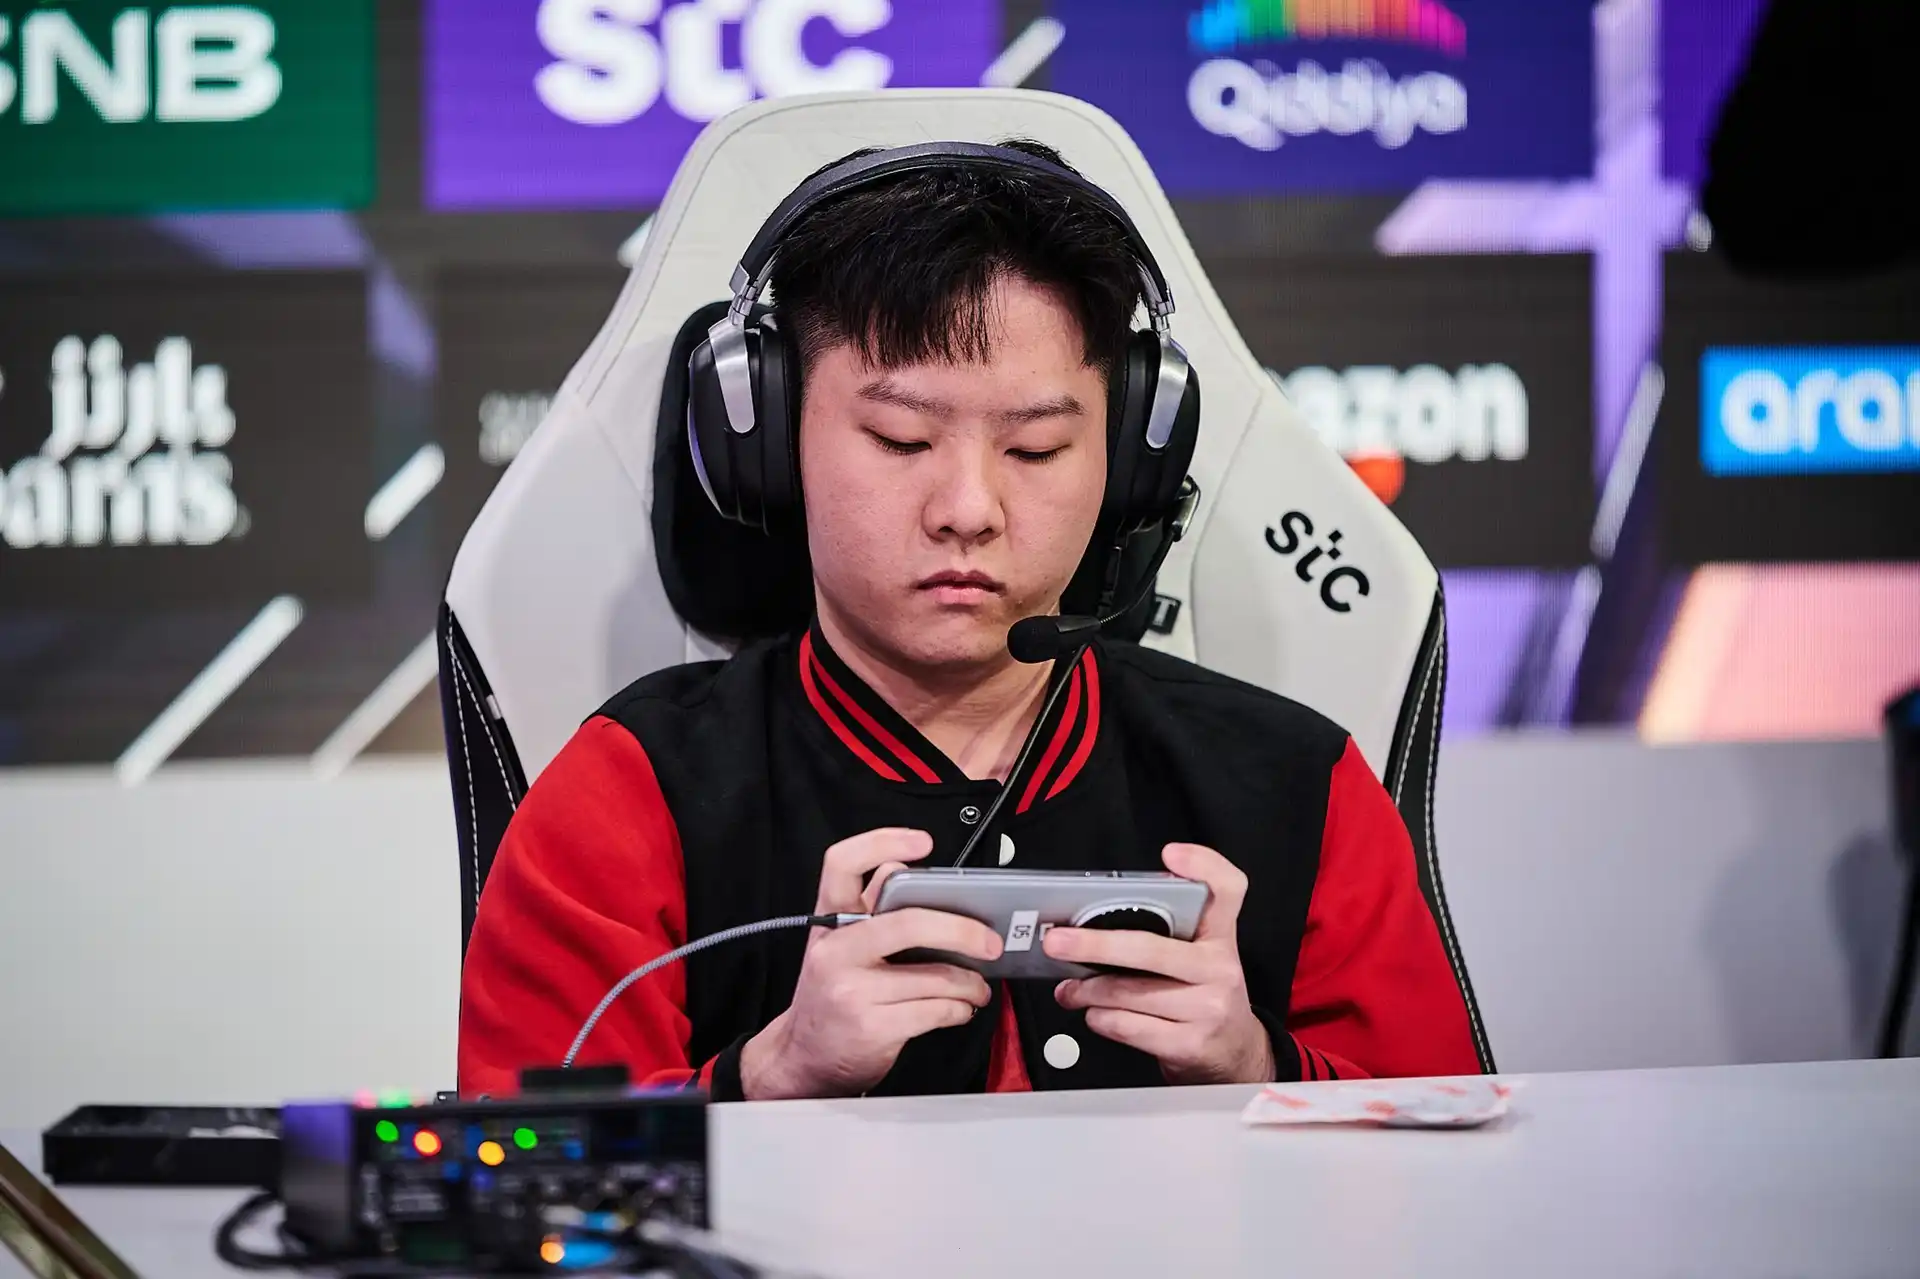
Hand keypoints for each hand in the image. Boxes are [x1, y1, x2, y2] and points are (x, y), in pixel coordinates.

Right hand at [739, 828, 1003, 1099]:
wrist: (804, 1058)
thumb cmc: (833, 994)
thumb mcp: (841, 944)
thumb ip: (871, 908)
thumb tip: (902, 867)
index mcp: (830, 922)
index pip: (841, 863)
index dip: (882, 841)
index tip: (923, 843)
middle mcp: (836, 951)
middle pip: (909, 923)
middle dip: (961, 931)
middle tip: (989, 941)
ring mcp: (853, 991)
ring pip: (934, 976)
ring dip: (970, 982)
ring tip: (977, 985)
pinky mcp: (872, 1027)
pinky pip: (936, 1010)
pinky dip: (959, 1009)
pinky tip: (960, 1008)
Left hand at [1043, 843, 1274, 1085]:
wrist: (1234, 1054)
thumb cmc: (1203, 995)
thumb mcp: (1200, 957)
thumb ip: (1166, 933)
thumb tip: (1094, 923)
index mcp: (1220, 937)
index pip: (1226, 890)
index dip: (1204, 866)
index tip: (1171, 854)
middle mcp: (1220, 968)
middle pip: (1150, 948)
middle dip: (1094, 944)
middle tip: (1057, 942)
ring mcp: (1207, 1008)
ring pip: (1128, 993)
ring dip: (1086, 991)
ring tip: (1069, 989)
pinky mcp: (1189, 1044)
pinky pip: (1127, 1026)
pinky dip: (1099, 1018)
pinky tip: (1094, 1013)